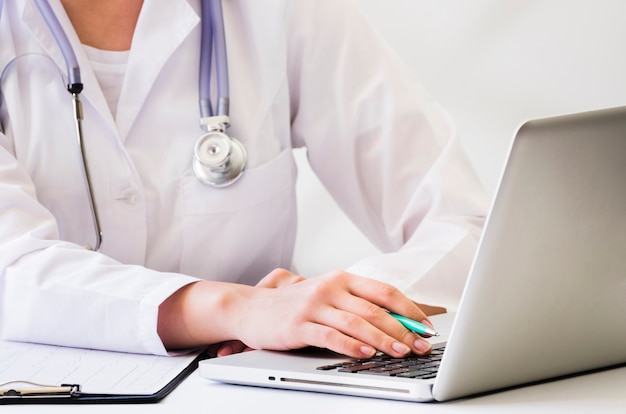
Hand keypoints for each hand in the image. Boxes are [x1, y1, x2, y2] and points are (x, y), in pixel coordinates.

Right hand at [228, 269, 432, 358]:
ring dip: (382, 339)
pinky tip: (365, 354)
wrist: (250, 307)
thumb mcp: (327, 296)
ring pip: (356, 322)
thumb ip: (356, 305)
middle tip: (420, 345)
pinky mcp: (298, 324)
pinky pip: (330, 336)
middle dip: (402, 329)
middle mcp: (330, 287)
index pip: (384, 291)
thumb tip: (397, 322)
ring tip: (400, 352)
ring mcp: (313, 305)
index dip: (409, 309)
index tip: (426, 327)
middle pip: (375, 309)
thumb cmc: (294, 304)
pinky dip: (350, 345)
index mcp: (341, 278)